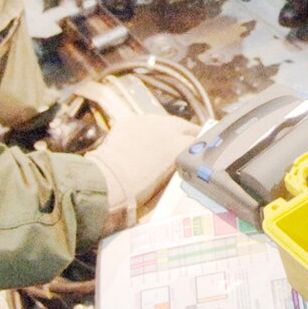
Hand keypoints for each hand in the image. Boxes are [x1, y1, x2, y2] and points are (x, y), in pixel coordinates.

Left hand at [89, 113, 202, 229]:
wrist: (108, 180)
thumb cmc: (140, 188)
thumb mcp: (169, 179)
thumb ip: (180, 164)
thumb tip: (183, 159)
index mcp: (180, 145)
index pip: (199, 142)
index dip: (199, 148)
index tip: (197, 153)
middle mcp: (168, 127)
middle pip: (184, 126)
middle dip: (185, 134)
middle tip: (182, 145)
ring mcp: (148, 120)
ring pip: (164, 121)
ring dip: (165, 130)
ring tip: (159, 143)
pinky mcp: (130, 120)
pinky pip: (143, 123)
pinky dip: (144, 130)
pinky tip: (139, 142)